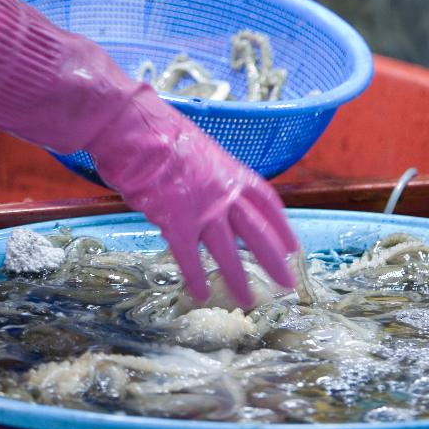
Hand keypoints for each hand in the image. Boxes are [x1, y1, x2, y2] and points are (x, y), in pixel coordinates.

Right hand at [86, 80, 298, 306]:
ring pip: (227, 251)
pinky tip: (200, 295)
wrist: (137, 127)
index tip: (292, 246)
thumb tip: (203, 185)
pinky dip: (195, 277)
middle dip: (273, 260)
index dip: (281, 226)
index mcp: (232, 171)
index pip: (266, 202)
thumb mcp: (197, 148)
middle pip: (257, 232)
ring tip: (248, 301)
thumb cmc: (160, 130)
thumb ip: (207, 172)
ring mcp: (202, 208)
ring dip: (238, 278)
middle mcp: (224, 192)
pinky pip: (189, 256)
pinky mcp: (176, 221)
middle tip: (287, 284)